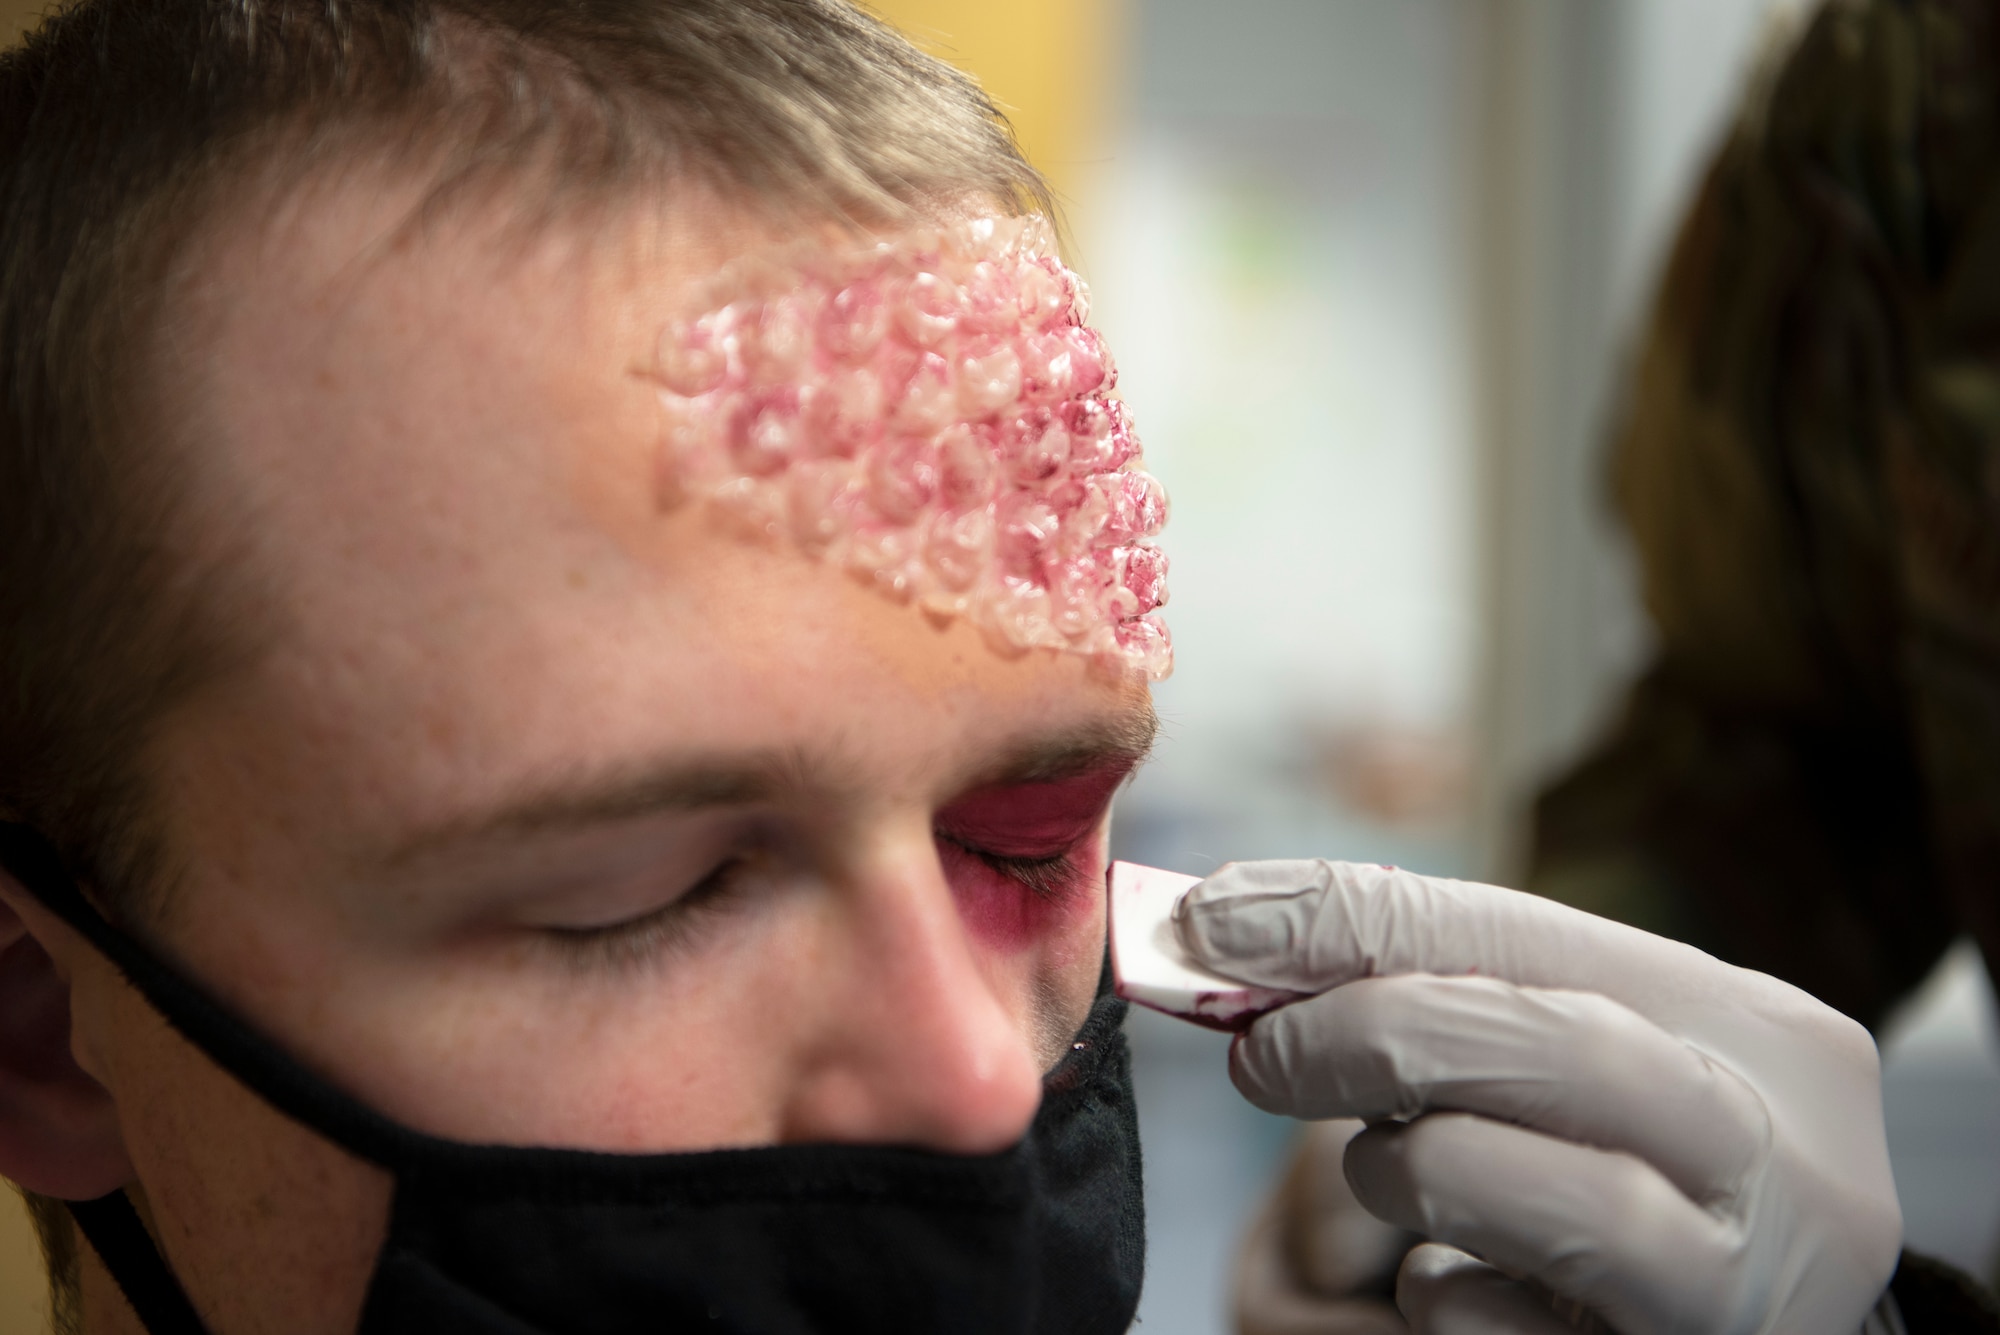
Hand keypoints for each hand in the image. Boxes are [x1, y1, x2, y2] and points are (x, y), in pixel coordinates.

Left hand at [1175, 860, 1900, 1334]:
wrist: (1730, 1324)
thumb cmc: (1627, 1163)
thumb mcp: (1573, 1055)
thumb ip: (1448, 992)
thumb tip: (1234, 931)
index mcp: (1765, 1037)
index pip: (1534, 933)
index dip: (1355, 917)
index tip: (1217, 920)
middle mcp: (1790, 1164)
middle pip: (1565, 1048)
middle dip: (1375, 1033)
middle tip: (1259, 1056)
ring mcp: (1741, 1289)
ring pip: (1563, 1201)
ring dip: (1415, 1168)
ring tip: (1383, 1167)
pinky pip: (1506, 1330)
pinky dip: (1440, 1293)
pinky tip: (1444, 1279)